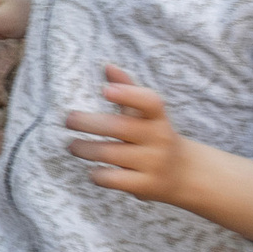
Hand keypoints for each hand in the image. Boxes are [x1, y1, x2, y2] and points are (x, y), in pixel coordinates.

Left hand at [63, 68, 188, 201]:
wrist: (184, 174)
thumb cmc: (155, 137)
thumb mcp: (148, 115)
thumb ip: (129, 91)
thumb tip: (107, 66)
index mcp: (159, 117)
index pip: (150, 102)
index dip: (128, 94)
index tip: (105, 90)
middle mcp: (159, 138)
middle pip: (119, 127)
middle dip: (88, 122)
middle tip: (69, 120)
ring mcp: (153, 163)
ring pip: (110, 153)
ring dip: (85, 149)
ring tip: (73, 146)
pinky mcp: (145, 185)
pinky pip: (114, 179)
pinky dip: (98, 174)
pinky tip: (93, 170)